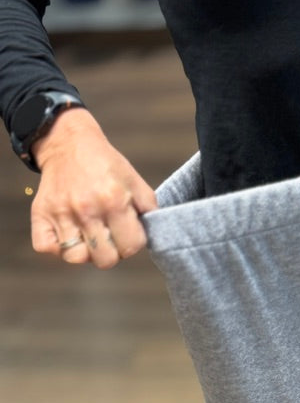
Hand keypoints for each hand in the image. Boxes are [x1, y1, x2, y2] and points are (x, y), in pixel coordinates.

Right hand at [30, 107, 157, 268]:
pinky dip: (57, 247)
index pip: (131, 247)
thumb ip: (149, 208)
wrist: (68, 142)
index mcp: (114, 200)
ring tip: (89, 235)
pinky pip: (47, 248)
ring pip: (76, 258)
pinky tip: (68, 234)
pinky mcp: (41, 213)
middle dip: (112, 252)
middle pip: (105, 260)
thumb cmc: (104, 164)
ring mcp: (62, 213)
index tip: (127, 232)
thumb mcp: (134, 180)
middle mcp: (87, 209)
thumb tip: (156, 233)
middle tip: (109, 236)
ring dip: (85, 251)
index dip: (132, 243)